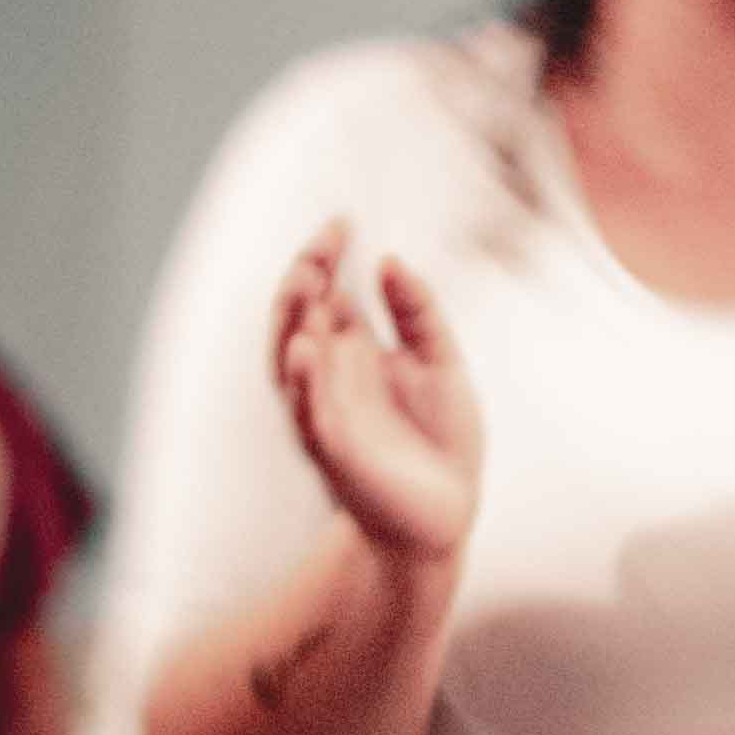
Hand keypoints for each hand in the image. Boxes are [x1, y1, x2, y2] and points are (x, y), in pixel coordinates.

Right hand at [270, 224, 482, 563]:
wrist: (446, 512)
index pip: (322, 292)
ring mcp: (324, 412)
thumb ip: (418, 311)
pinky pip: (307, 412)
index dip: (325, 256)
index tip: (343, 222)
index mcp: (351, 351)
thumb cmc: (439, 439)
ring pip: (288, 361)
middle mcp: (328, 377)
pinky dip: (304, 381)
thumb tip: (390, 259)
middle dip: (303, 279)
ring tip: (309, 283)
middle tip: (323, 246)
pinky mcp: (334, 450)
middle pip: (296, 317)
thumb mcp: (440, 361)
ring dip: (293, 323)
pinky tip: (308, 348)